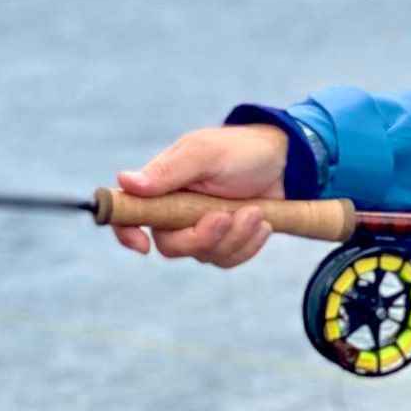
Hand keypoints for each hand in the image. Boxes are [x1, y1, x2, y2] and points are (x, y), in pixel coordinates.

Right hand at [112, 124, 290, 266]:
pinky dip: (248, 244)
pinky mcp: (225, 241)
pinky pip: (227, 260)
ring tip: (256, 211)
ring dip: (235, 237)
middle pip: (170, 245)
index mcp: (162, 186)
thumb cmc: (241, 150)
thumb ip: (169, 171)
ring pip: (204, 255)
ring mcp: (201, 228)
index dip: (127, 232)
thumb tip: (125, 181)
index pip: (129, 213)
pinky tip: (263, 222)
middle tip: (227, 216)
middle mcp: (175, 211)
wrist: (285, 162)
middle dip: (202, 237)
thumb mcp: (206, 154)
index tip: (142, 245)